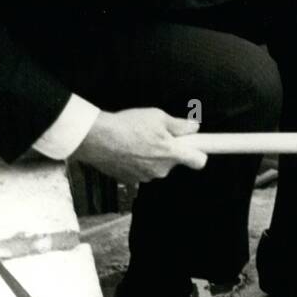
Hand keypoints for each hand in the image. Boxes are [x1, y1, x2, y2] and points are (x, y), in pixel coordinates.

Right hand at [70, 107, 207, 183]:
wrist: (96, 139)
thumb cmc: (127, 126)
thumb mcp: (157, 117)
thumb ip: (179, 125)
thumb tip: (194, 128)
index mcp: (171, 154)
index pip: (198, 161)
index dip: (200, 154)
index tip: (200, 149)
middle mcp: (161, 170)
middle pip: (173, 161)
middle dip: (168, 149)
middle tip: (155, 134)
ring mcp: (145, 177)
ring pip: (155, 165)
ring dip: (150, 155)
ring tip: (136, 139)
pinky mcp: (130, 180)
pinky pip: (140, 170)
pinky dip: (136, 161)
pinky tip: (126, 149)